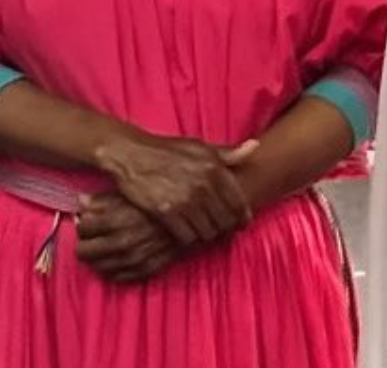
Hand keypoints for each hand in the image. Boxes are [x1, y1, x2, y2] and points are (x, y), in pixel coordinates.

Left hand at [75, 191, 180, 282]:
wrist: (193, 215)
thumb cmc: (160, 200)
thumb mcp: (130, 193)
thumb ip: (102, 199)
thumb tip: (81, 202)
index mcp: (115, 221)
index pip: (82, 230)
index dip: (84, 224)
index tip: (90, 222)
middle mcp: (122, 243)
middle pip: (84, 252)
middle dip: (86, 243)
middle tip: (92, 237)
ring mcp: (133, 259)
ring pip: (98, 268)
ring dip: (97, 258)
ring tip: (104, 248)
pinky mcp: (146, 270)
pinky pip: (118, 277)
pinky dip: (113, 270)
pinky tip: (117, 259)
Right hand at [92, 133, 256, 247]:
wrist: (132, 155)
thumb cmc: (168, 151)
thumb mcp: (200, 147)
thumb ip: (228, 152)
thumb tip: (255, 146)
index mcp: (214, 168)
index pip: (238, 202)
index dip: (243, 218)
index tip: (242, 224)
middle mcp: (203, 184)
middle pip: (225, 221)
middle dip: (227, 229)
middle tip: (224, 233)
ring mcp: (184, 199)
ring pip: (208, 231)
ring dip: (208, 236)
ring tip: (206, 234)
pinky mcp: (165, 212)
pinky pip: (186, 237)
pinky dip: (189, 239)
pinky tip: (187, 235)